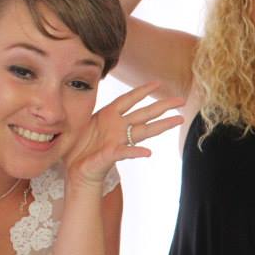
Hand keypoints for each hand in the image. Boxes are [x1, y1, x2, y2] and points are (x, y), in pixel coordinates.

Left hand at [65, 82, 183, 188]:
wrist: (72, 170)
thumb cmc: (74, 147)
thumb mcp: (77, 123)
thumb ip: (88, 113)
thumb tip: (82, 95)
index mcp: (108, 116)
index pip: (129, 99)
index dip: (143, 90)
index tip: (158, 83)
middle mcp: (117, 127)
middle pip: (145, 113)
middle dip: (164, 106)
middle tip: (182, 100)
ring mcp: (117, 141)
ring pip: (143, 131)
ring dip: (161, 125)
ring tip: (179, 120)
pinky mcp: (111, 155)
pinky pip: (125, 152)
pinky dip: (136, 152)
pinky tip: (148, 153)